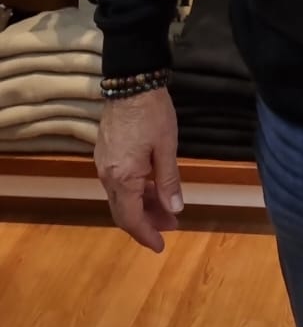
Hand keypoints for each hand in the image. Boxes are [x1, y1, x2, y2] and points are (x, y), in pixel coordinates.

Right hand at [94, 87, 183, 252]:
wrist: (131, 80)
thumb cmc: (153, 113)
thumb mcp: (166, 147)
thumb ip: (169, 181)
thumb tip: (175, 210)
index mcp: (122, 178)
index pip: (131, 219)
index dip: (146, 234)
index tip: (161, 246)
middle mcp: (107, 176)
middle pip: (123, 211)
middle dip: (146, 222)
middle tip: (170, 227)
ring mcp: (103, 164)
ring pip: (121, 197)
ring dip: (142, 206)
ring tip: (166, 208)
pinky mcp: (105, 153)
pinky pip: (118, 183)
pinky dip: (135, 191)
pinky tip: (151, 187)